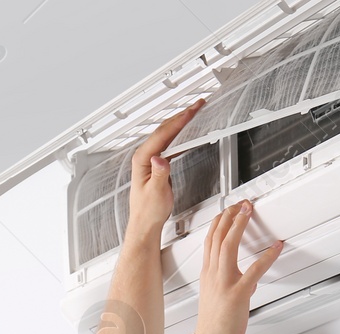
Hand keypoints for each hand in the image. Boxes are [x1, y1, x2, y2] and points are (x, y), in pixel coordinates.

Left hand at [125, 97, 206, 239]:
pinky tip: (185, 131)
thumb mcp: (156, 193)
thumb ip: (159, 175)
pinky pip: (169, 143)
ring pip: (167, 134)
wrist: (145, 223)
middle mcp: (144, 157)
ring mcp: (149, 159)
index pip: (163, 134)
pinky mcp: (156, 165)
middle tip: (197, 105)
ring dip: (181, 122)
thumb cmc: (148, 211)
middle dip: (182, 115)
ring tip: (193, 112)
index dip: (178, 121)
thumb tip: (160, 159)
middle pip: (165, 129)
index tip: (190, 111)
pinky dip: (179, 134)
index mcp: (142, 160)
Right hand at [192, 199, 283, 333]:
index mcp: (208, 275)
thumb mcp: (219, 301)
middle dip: (229, 216)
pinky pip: (254, 271)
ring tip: (248, 211)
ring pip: (228, 246)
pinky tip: (276, 247)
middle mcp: (213, 274)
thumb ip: (232, 288)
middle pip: (217, 236)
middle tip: (240, 204)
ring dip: (239, 225)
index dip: (220, 222)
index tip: (228, 211)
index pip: (211, 241)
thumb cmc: (213, 327)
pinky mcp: (238, 294)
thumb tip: (249, 282)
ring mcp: (224, 282)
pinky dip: (267, 257)